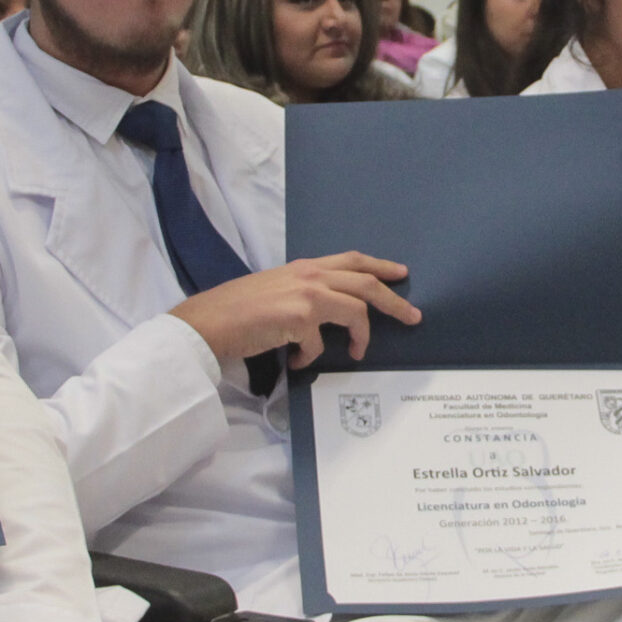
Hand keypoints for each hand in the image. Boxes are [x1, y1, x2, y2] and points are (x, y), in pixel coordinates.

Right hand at [167, 252, 418, 368]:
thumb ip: (303, 293)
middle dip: (394, 302)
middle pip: (367, 283)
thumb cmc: (235, 310)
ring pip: (357, 310)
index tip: (402, 274)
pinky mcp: (300, 317)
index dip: (380, 266)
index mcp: (304, 267)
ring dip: (361, 337)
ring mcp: (307, 294)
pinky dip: (311, 358)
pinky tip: (297, 362)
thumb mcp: (275, 289)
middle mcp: (309, 275)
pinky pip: (321, 343)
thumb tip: (326, 313)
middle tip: (412, 317)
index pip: (352, 260)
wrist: (208, 322)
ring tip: (355, 353)